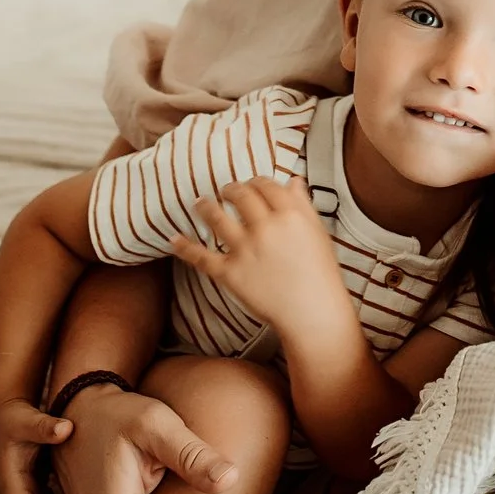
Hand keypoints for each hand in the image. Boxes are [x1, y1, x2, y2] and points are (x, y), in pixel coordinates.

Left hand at [168, 178, 347, 339]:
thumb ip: (303, 204)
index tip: (253, 185)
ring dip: (206, 206)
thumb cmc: (320, 274)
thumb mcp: (318, 232)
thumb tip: (293, 182)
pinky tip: (174, 238)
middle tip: (227, 190)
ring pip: (216, 218)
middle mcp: (266, 227)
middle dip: (231, 189)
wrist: (313, 312)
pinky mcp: (230, 272)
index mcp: (290, 215)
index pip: (266, 185)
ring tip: (200, 203)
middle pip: (240, 196)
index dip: (257, 182)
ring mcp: (245, 249)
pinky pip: (201, 257)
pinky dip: (185, 247)